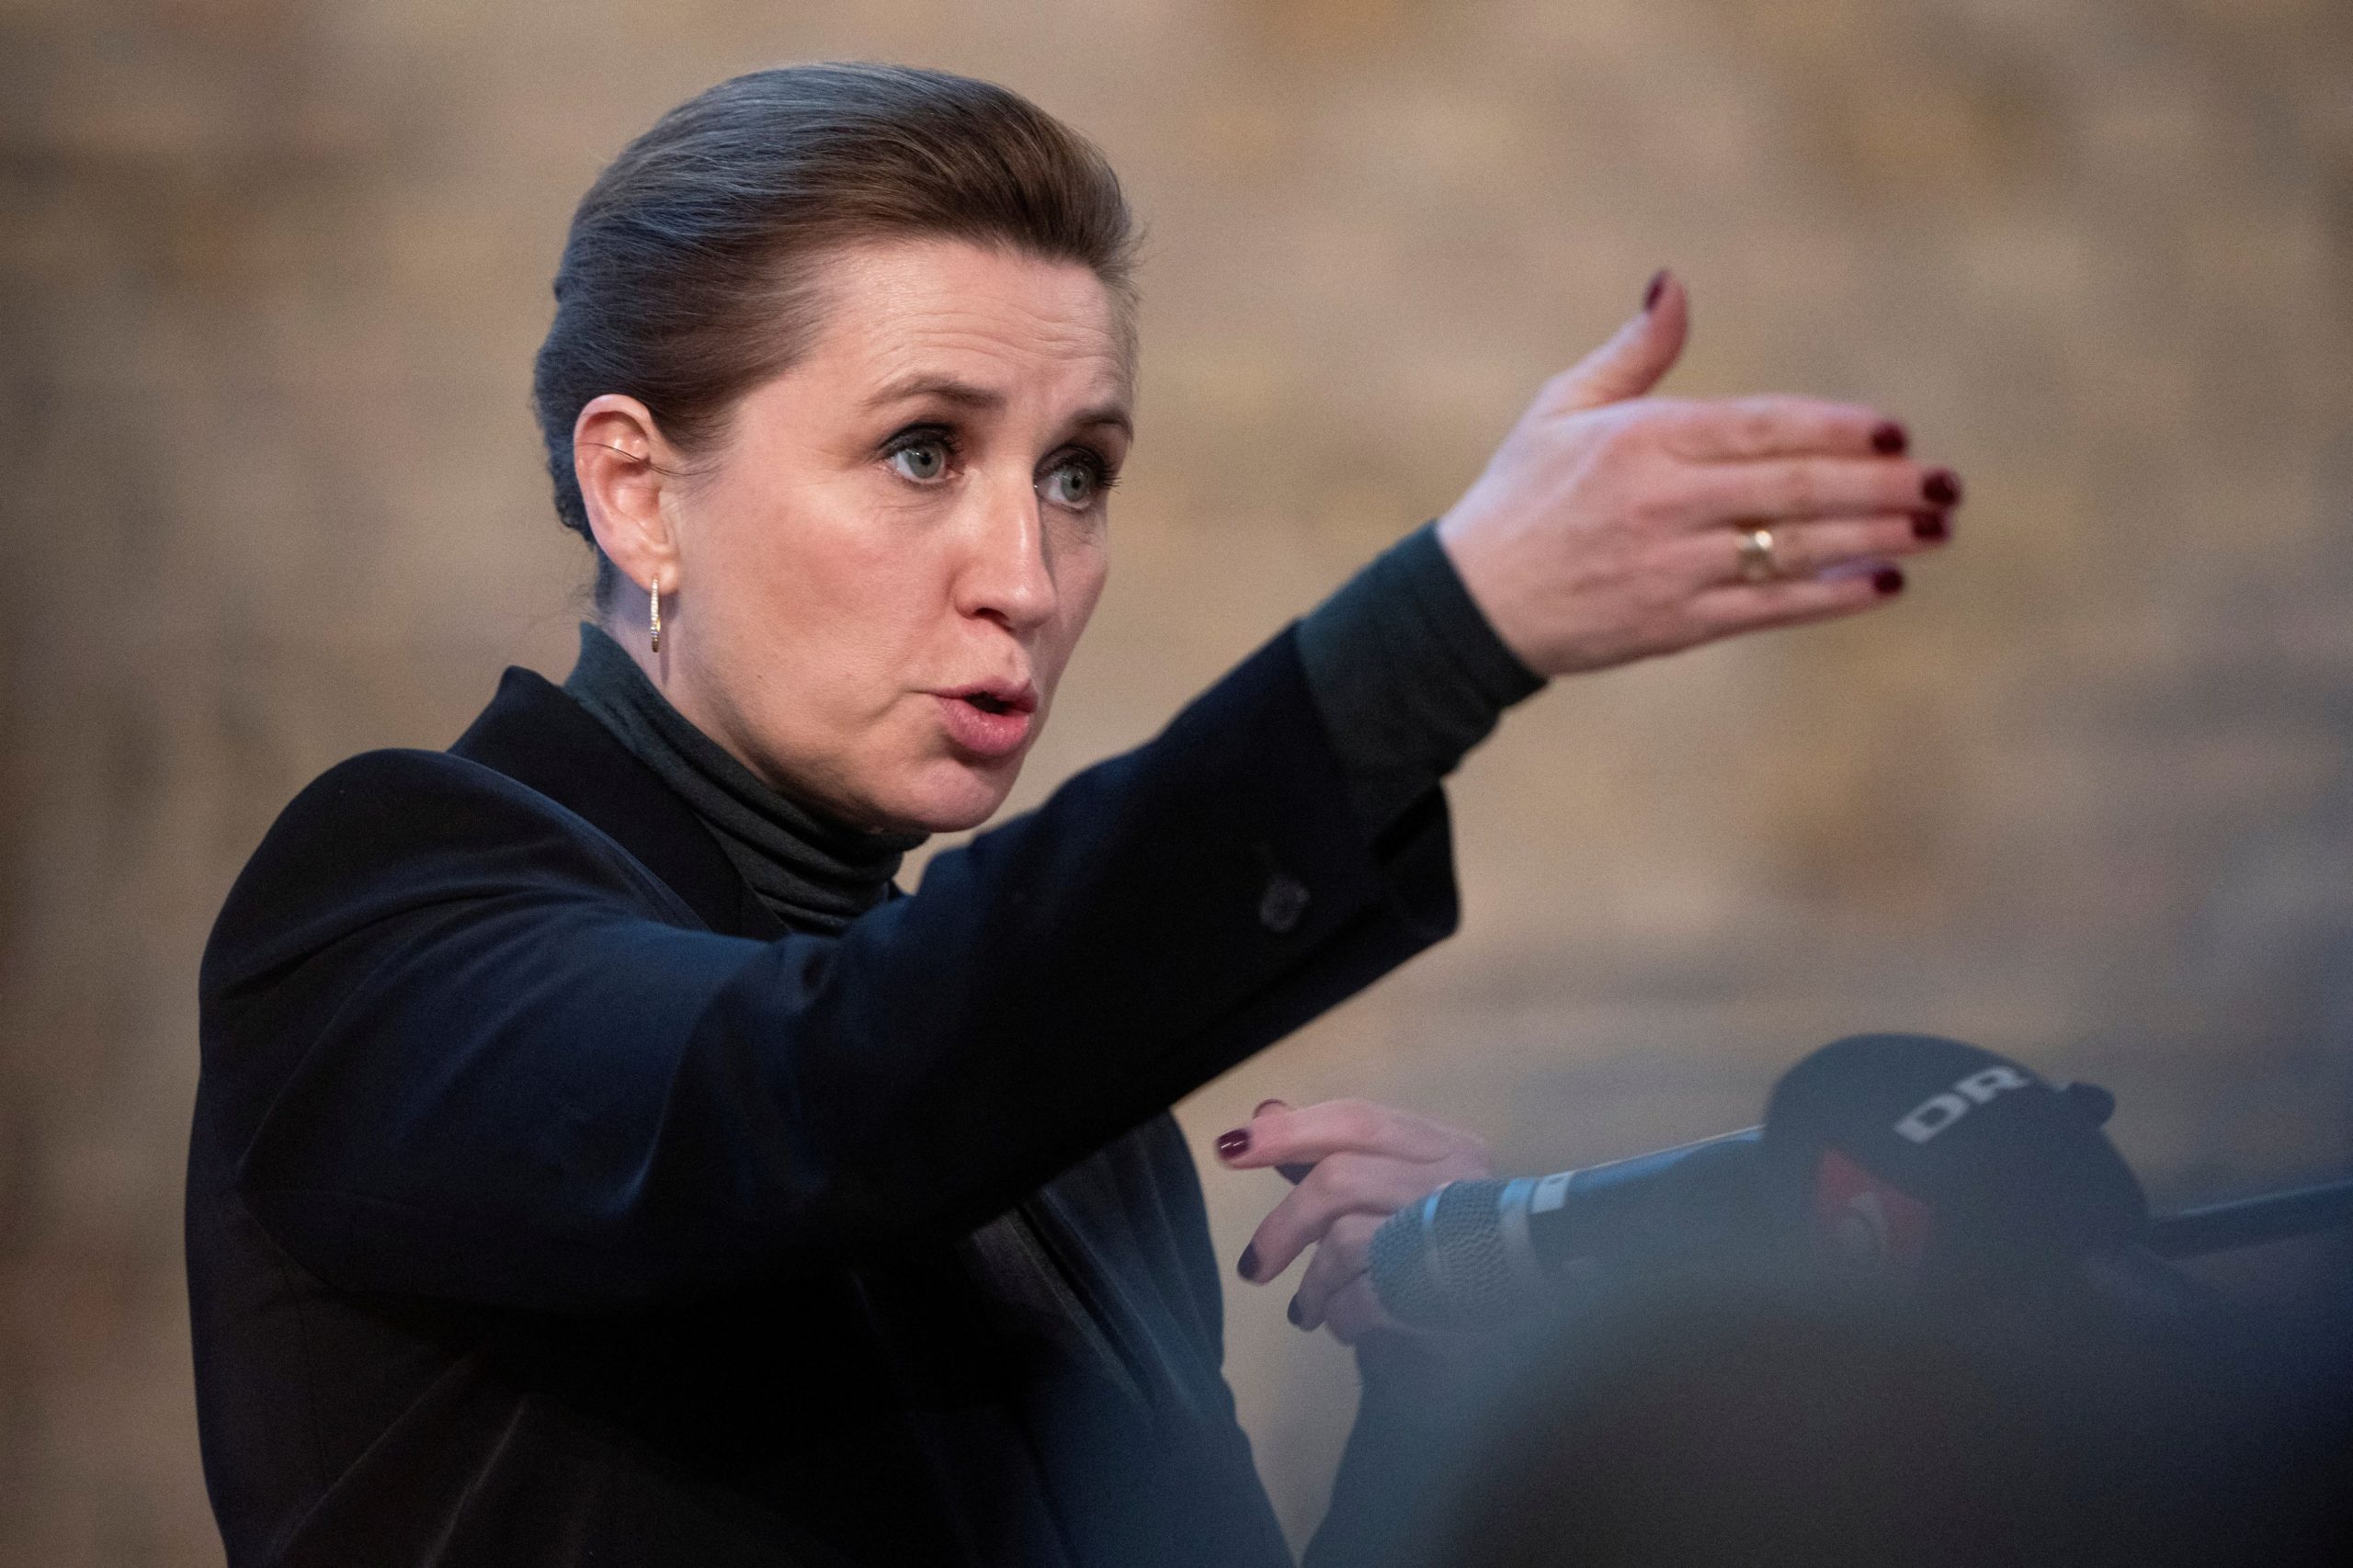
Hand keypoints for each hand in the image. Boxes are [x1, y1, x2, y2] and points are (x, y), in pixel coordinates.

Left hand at [1214, 1097, 1492, 1343]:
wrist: (1512, 1326)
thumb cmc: (1443, 1250)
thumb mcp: (1392, 1192)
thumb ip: (1333, 1153)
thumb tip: (1266, 1110)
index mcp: (1447, 1146)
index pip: (1356, 1122)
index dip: (1287, 1132)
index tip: (1228, 1148)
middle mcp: (1459, 1181)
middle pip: (1338, 1180)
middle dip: (1283, 1226)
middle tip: (1253, 1268)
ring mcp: (1455, 1237)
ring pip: (1344, 1241)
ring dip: (1314, 1285)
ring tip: (1308, 1308)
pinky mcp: (1447, 1294)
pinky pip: (1359, 1297)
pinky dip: (1338, 1315)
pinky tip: (1342, 1322)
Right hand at [1435, 270, 1958, 677]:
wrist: (1472, 604)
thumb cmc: (1520, 496)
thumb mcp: (1562, 408)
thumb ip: (1634, 352)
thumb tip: (1674, 283)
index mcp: (1642, 441)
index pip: (1762, 426)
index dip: (1835, 428)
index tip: (1895, 431)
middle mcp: (1663, 503)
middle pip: (1795, 488)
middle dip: (1881, 485)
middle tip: (1947, 483)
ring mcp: (1673, 568)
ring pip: (1795, 549)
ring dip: (1875, 539)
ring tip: (1936, 529)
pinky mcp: (1675, 624)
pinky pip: (1769, 609)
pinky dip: (1830, 597)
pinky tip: (1883, 584)